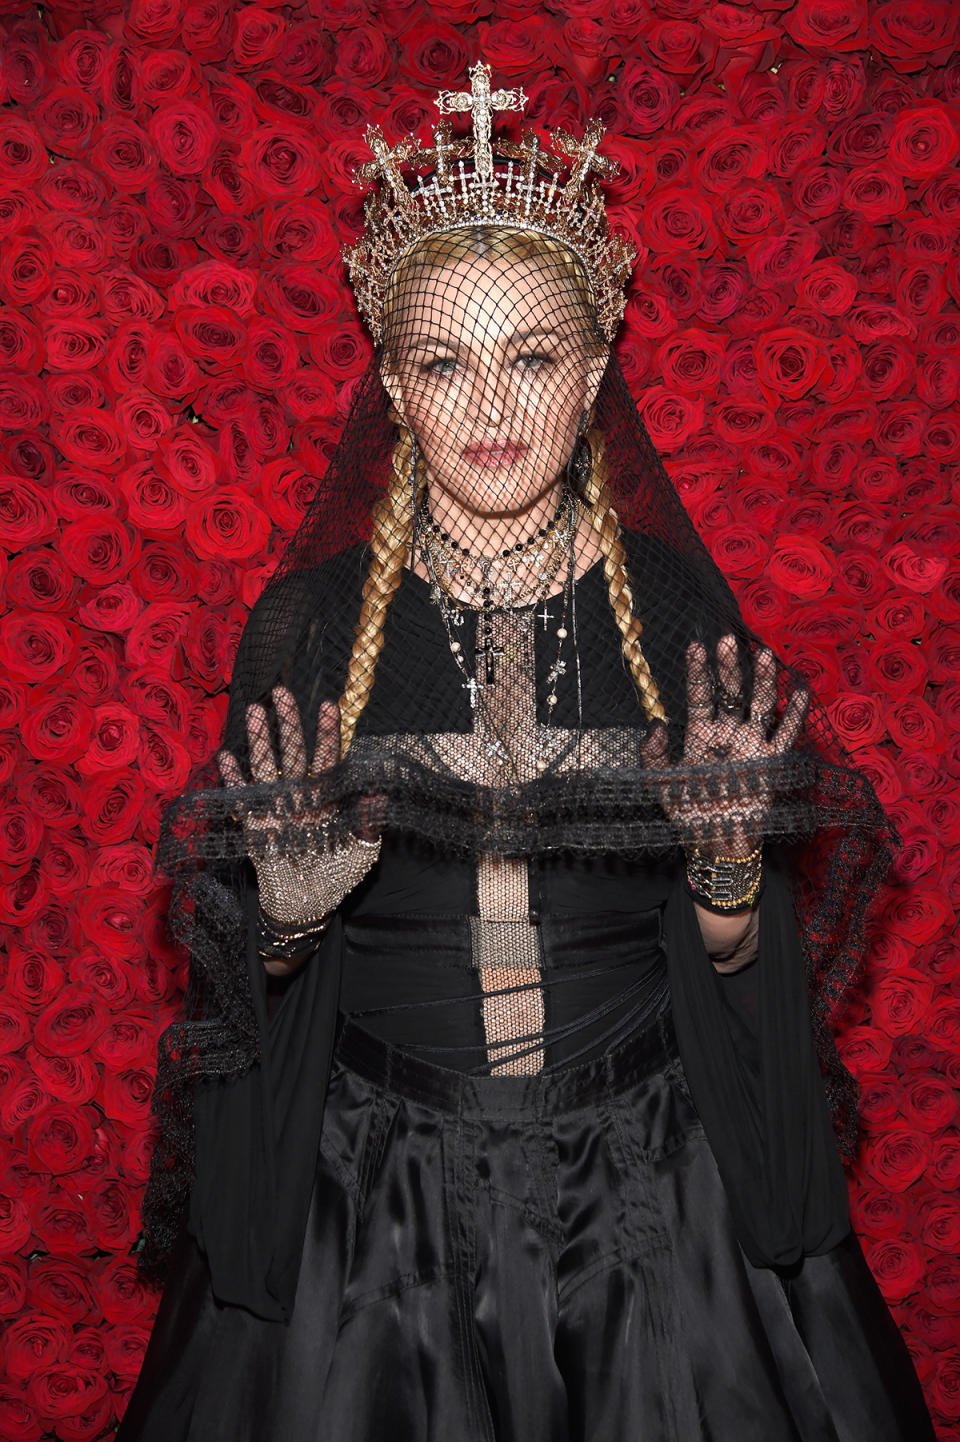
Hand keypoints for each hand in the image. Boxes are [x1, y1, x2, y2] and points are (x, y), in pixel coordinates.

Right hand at [218, 687, 380, 926]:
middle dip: (289, 723)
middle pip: (293, 753)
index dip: (327, 734)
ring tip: (255, 711)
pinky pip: (242, 797)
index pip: (326, 759)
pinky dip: (235, 779)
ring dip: (260, 740)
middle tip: (282, 691)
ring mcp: (275, 807)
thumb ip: (368, 824)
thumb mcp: (361, 853)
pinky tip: (227, 757)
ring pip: (267, 767)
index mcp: (327, 798)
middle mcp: (300, 795)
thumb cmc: (338, 876)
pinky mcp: (254, 825)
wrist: (307, 906)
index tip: (329, 706)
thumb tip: (379, 795)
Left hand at [641, 633, 806, 855]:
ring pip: (759, 704)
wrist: (715, 840)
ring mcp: (750, 744)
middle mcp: (727, 733)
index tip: (696, 646)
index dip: (698, 671)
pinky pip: (785, 734)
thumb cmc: (687, 810)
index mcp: (700, 734)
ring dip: (763, 680)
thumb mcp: (661, 783)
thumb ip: (654, 755)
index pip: (700, 695)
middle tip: (728, 640)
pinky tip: (800, 691)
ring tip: (764, 654)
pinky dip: (794, 714)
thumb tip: (656, 725)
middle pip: (731, 692)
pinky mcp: (770, 761)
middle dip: (730, 667)